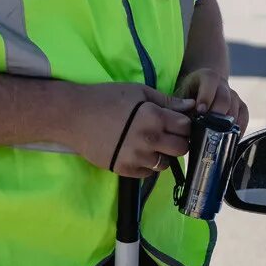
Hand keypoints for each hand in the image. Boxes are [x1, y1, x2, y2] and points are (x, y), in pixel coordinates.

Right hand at [66, 83, 194, 177]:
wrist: (74, 117)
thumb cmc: (106, 98)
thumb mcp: (138, 92)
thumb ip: (166, 101)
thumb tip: (191, 106)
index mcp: (154, 118)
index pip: (186, 127)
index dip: (184, 123)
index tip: (176, 121)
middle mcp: (149, 140)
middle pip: (182, 149)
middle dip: (178, 140)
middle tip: (167, 133)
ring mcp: (137, 158)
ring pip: (166, 164)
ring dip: (163, 154)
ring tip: (150, 143)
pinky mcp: (124, 170)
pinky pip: (148, 173)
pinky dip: (148, 164)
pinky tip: (138, 151)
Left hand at [175, 68, 248, 132]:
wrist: (198, 92)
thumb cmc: (186, 97)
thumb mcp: (180, 98)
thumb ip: (181, 108)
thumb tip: (185, 124)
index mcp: (206, 77)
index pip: (210, 80)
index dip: (206, 96)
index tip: (200, 111)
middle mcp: (222, 84)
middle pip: (224, 97)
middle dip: (217, 114)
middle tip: (209, 128)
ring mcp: (233, 94)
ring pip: (236, 107)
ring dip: (227, 123)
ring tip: (217, 137)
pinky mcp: (240, 106)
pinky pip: (244, 115)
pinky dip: (239, 127)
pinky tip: (230, 139)